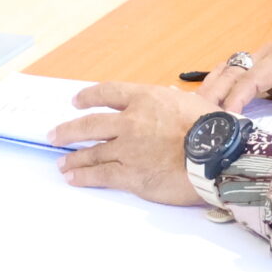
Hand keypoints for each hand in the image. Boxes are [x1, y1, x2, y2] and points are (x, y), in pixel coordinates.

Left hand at [50, 83, 211, 204]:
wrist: (217, 155)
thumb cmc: (212, 128)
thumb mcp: (192, 103)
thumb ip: (173, 101)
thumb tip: (169, 95)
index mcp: (145, 98)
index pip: (108, 93)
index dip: (89, 97)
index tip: (76, 102)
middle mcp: (130, 121)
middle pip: (90, 124)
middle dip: (69, 130)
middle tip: (54, 135)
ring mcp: (128, 149)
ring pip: (92, 152)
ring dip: (74, 158)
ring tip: (61, 163)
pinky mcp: (131, 174)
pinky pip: (101, 175)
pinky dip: (84, 177)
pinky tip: (73, 178)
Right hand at [199, 37, 271, 127]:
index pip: (254, 77)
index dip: (237, 96)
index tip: (225, 116)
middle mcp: (266, 54)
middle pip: (232, 71)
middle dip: (214, 93)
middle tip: (198, 117)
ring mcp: (259, 58)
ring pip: (227, 70)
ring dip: (211, 89)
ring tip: (194, 112)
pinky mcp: (258, 67)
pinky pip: (232, 73)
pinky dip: (217, 85)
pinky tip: (206, 101)